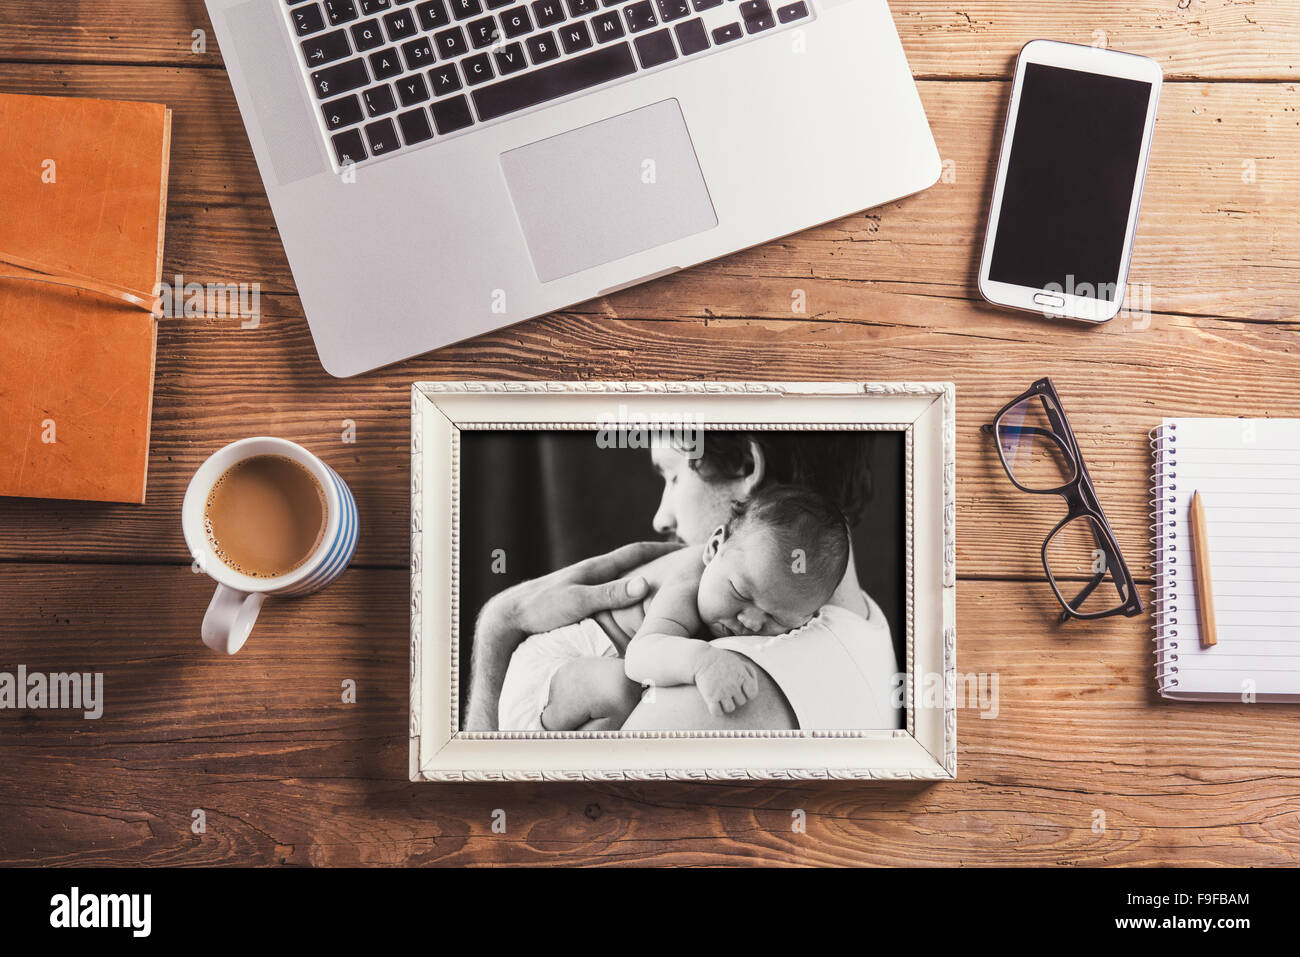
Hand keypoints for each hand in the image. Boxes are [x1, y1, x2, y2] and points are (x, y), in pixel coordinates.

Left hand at [489, 541, 681, 635]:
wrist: (511, 615)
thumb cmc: (542, 608)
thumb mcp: (578, 601)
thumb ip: (610, 593)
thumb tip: (646, 584)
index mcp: (597, 568)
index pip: (637, 552)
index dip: (663, 550)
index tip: (687, 549)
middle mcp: (594, 572)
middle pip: (634, 561)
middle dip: (659, 560)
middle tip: (685, 564)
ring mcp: (588, 583)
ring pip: (624, 576)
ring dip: (646, 575)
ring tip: (668, 583)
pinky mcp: (582, 597)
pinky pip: (614, 590)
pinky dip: (631, 591)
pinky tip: (636, 602)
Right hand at [693, 648, 759, 716]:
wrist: (701, 658)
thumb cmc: (721, 660)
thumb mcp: (739, 661)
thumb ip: (750, 671)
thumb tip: (754, 682)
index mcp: (742, 676)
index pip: (752, 694)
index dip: (747, 693)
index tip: (740, 688)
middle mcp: (733, 685)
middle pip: (741, 702)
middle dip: (735, 696)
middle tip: (726, 688)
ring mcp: (722, 692)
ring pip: (730, 708)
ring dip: (725, 704)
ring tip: (720, 695)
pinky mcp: (710, 697)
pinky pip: (717, 712)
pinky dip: (716, 710)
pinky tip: (713, 702)